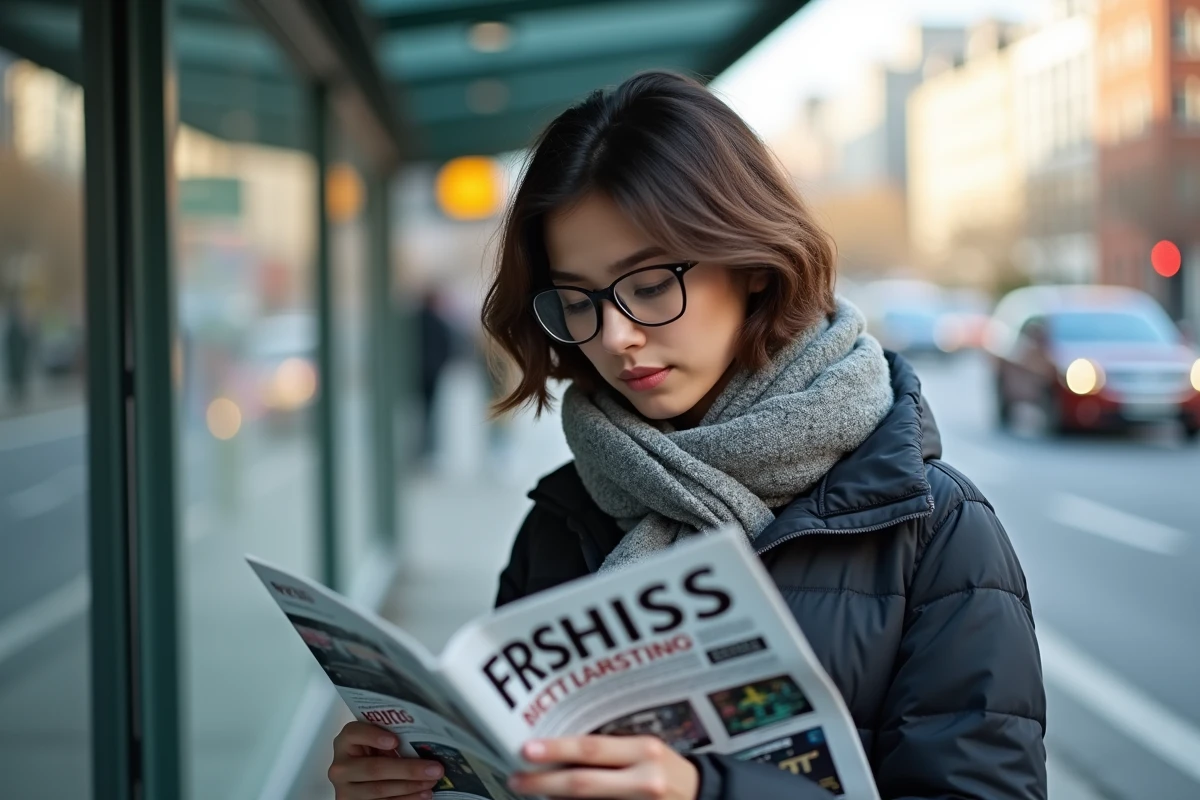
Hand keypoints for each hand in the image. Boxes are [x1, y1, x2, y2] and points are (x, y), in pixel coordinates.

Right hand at [328, 721, 444, 799]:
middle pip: (374, 768)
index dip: (373, 736)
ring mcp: (345, 790)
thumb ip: (390, 739)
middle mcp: (340, 767)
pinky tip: (422, 794)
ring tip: (431, 782)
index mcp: (345, 743)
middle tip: (434, 769)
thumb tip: (425, 744)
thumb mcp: (376, 743)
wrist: (357, 779)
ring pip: (379, 789)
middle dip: (407, 769)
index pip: (353, 733)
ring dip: (410, 787)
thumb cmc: (372, 754)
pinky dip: (406, 799)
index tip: (395, 741)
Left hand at [508, 735, 698, 799]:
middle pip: (583, 784)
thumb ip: (611, 751)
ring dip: (555, 799)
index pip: (592, 750)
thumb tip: (562, 752)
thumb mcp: (645, 751)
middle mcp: (644, 779)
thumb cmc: (667, 768)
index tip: (527, 749)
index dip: (557, 749)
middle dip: (544, 783)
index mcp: (644, 751)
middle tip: (516, 779)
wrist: (703, 796)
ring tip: (531, 791)